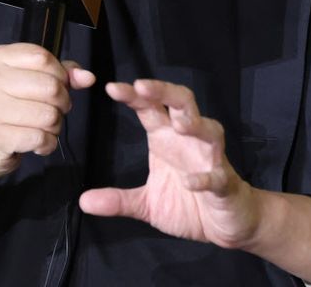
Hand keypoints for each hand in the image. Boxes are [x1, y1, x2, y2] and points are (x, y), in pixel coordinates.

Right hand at [0, 43, 94, 186]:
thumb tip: (88, 77)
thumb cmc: (1, 109)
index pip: (42, 57)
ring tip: (45, 128)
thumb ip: (57, 73)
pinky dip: (48, 144)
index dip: (60, 74)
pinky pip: (41, 138)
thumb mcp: (22, 81)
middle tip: (55, 111)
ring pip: (49, 114)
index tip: (59, 86)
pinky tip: (38, 144)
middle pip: (50, 86)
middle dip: (63, 102)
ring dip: (56, 126)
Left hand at [79, 79, 260, 249]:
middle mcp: (189, 141)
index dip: (134, 95)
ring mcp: (210, 159)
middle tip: (142, 86)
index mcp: (166, 138)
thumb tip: (84, 201)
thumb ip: (118, 199)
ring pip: (209, 130)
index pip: (150, 108)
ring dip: (196, 124)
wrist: (226, 224)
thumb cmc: (188, 203)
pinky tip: (189, 183)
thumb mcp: (147, 203)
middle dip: (164, 91)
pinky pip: (217, 176)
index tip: (112, 87)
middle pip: (182, 103)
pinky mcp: (224, 183)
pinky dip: (205, 177)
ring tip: (180, 124)